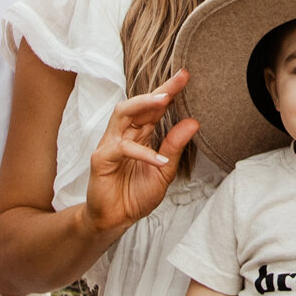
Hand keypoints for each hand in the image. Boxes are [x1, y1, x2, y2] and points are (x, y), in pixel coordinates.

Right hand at [85, 69, 201, 237]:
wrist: (116, 219)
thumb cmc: (136, 195)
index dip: (169, 91)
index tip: (186, 75)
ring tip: (164, 100)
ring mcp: (110, 144)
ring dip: (143, 105)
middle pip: (137, 104)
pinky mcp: (101, 159)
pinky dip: (143, 153)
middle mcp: (123, 134)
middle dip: (158, 90)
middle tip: (179, 80)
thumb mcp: (164, 171)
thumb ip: (175, 147)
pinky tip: (160, 161)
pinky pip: (122, 148)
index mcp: (139, 134)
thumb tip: (194, 122)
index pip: (154, 108)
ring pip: (122, 114)